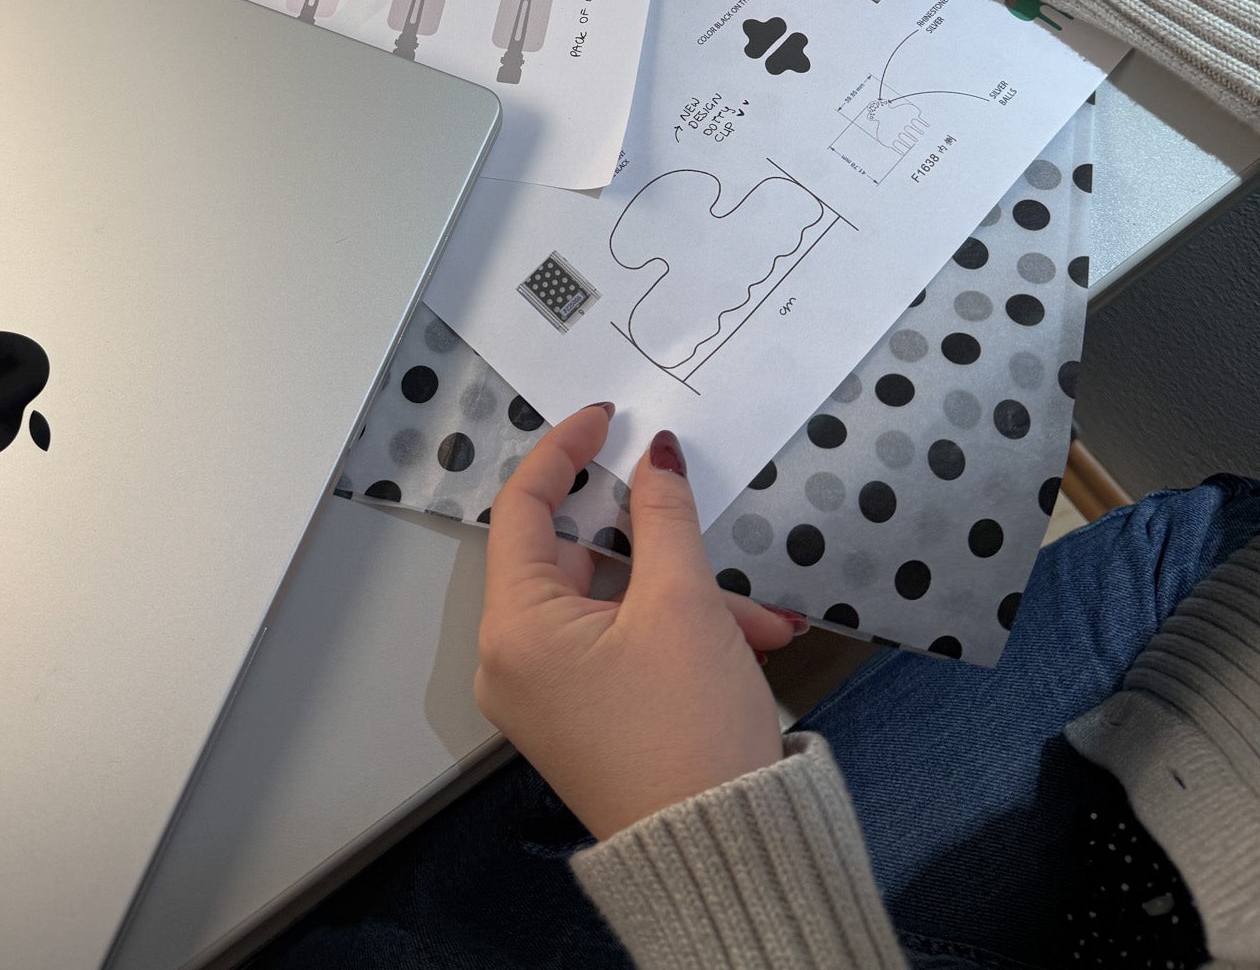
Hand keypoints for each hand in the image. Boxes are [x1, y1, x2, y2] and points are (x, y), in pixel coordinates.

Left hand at [474, 405, 796, 841]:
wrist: (724, 854)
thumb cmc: (688, 729)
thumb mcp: (684, 603)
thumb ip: (664, 515)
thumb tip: (654, 457)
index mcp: (515, 629)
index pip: (524, 509)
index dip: (565, 452)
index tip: (607, 418)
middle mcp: (514, 662)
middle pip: (579, 560)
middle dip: (660, 547)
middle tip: (707, 528)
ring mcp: (547, 694)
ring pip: (614, 604)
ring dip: (688, 596)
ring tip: (758, 619)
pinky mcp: (583, 717)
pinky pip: (622, 645)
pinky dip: (679, 633)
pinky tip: (749, 643)